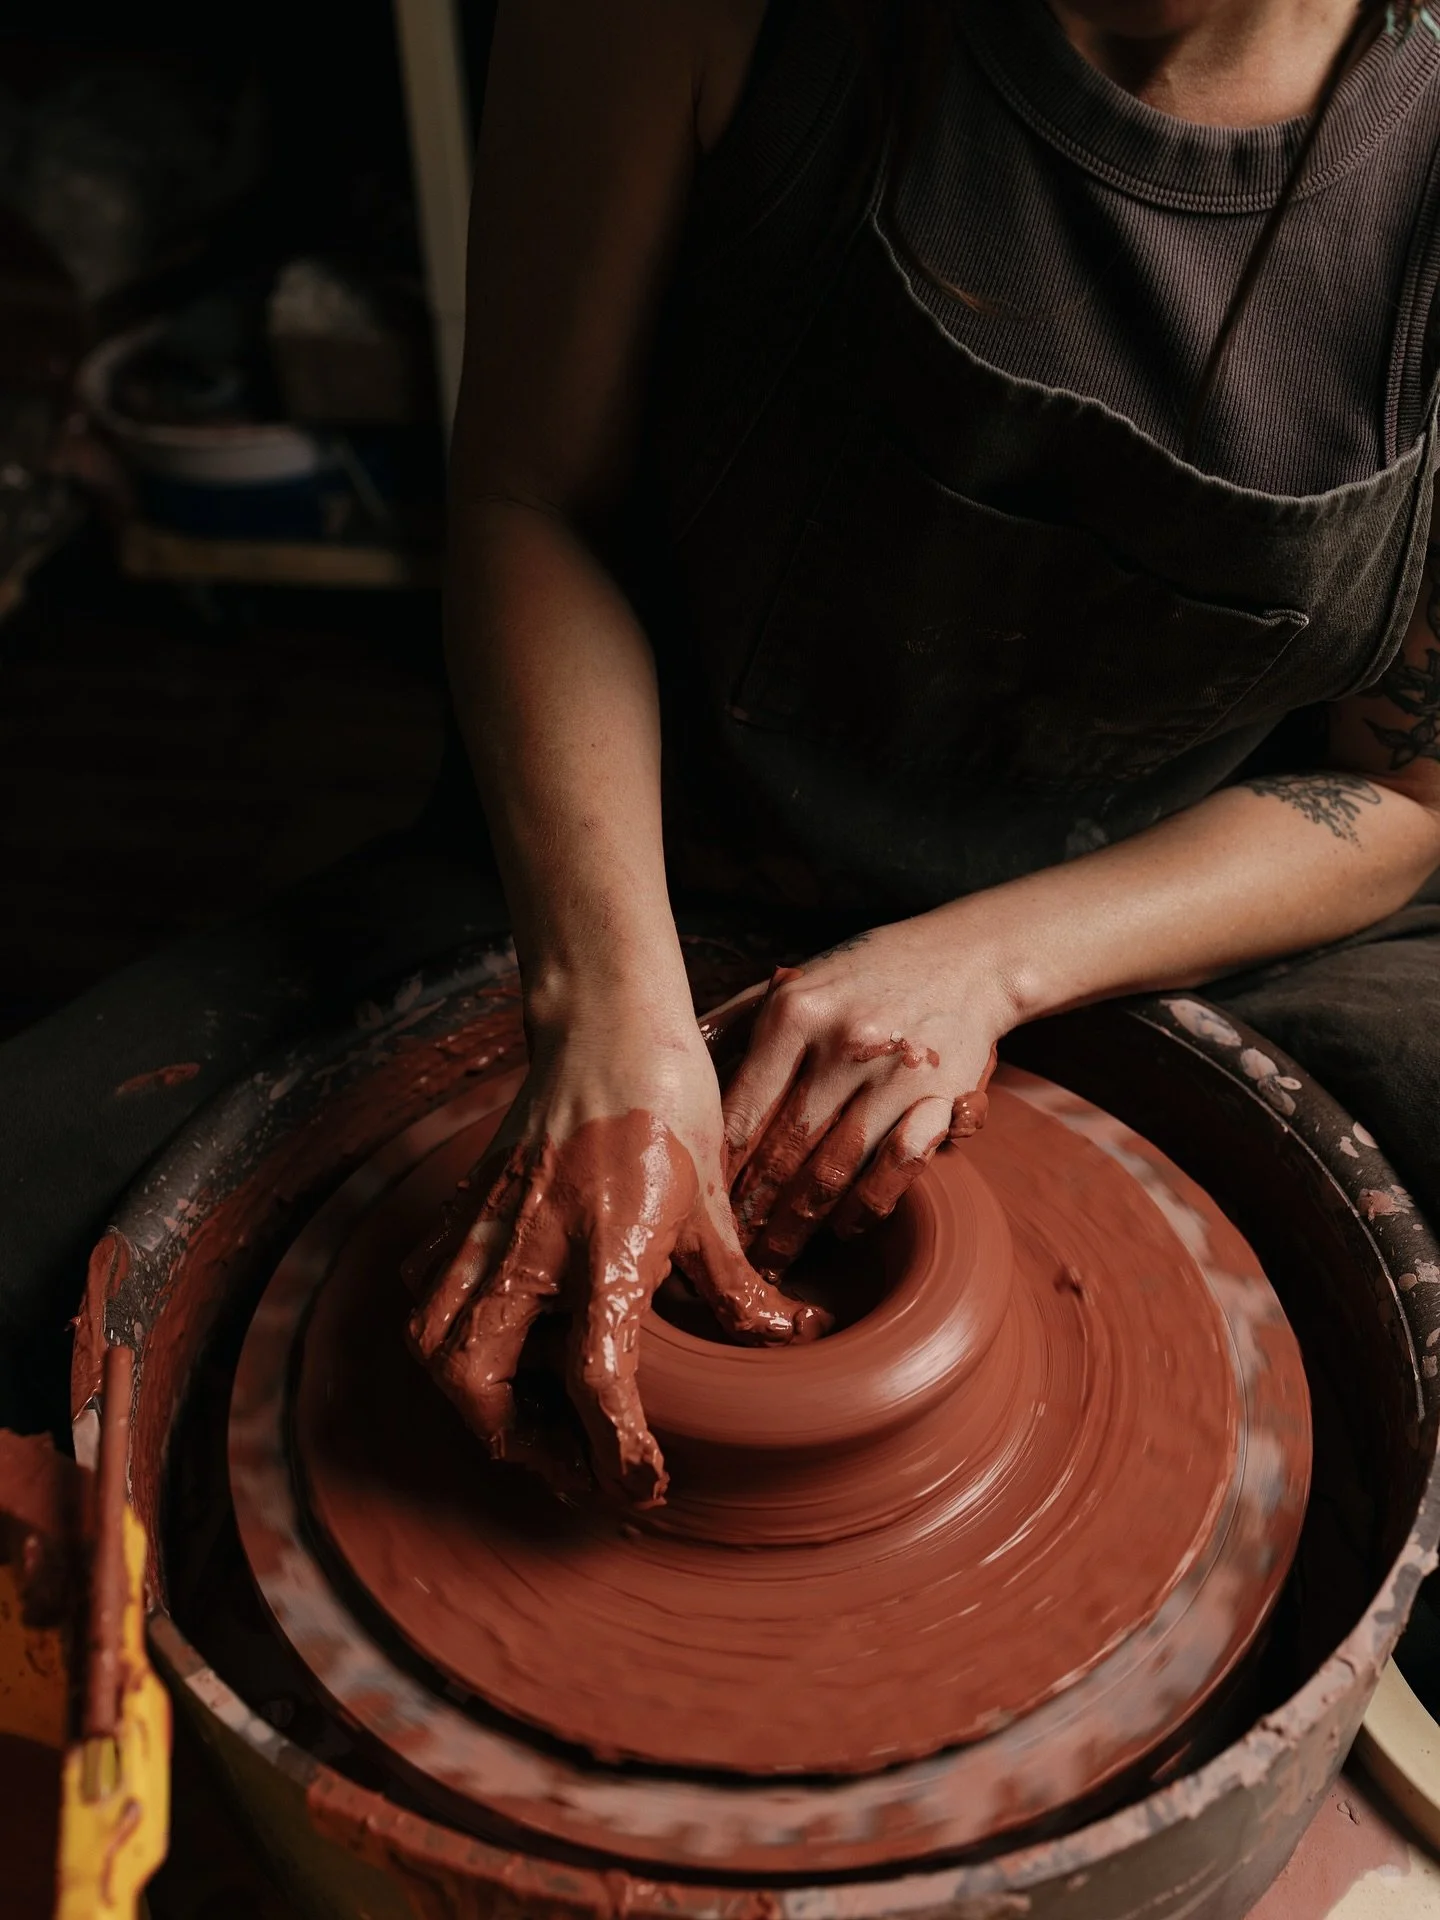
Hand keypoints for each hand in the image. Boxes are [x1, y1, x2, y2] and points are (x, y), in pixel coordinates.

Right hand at [403, 1001, 814, 1504]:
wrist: (604, 1027)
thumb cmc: (666, 1105)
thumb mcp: (714, 1204)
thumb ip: (741, 1291)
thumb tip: (797, 1340)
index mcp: (601, 1248)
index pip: (593, 1381)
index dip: (616, 1452)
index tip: (642, 1486)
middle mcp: (528, 1247)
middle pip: (477, 1384)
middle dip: (524, 1445)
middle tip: (579, 1464)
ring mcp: (483, 1230)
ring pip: (435, 1348)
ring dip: (478, 1401)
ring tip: (538, 1419)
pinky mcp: (461, 1214)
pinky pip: (429, 1296)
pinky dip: (453, 1340)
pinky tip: (507, 1346)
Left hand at [717, 917, 1014, 1275]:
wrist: (971, 957)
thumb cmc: (867, 973)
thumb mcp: (797, 982)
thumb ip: (737, 1019)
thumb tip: (673, 1054)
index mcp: (795, 1013)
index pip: (742, 1109)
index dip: (718, 1167)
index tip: (700, 1204)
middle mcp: (843, 1044)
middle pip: (783, 1148)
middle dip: (752, 1208)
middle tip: (728, 1250)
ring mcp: (895, 1075)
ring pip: (833, 1169)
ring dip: (799, 1223)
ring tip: (772, 1257)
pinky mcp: (940, 1099)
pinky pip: (894, 1169)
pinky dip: (865, 1208)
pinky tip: (842, 1229)